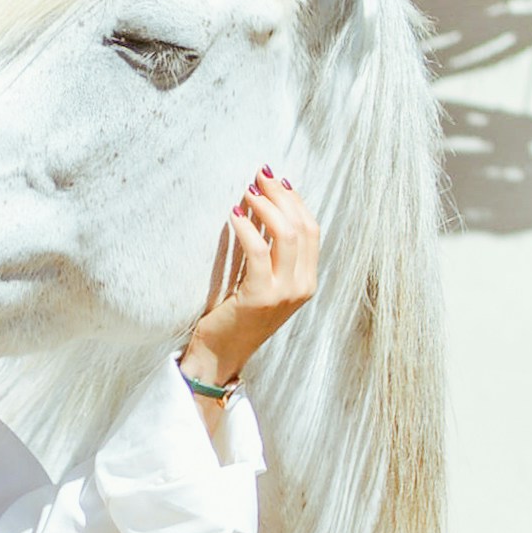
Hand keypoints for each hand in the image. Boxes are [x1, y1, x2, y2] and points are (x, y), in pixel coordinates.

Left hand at [183, 170, 318, 390]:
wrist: (220, 355)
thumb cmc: (236, 316)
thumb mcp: (264, 282)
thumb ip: (272, 252)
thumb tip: (267, 205)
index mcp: (307, 281)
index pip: (311, 229)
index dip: (295, 200)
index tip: (276, 180)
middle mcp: (301, 287)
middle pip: (301, 226)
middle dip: (281, 196)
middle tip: (260, 177)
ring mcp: (283, 293)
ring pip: (285, 235)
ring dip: (265, 206)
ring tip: (247, 192)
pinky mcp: (259, 297)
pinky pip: (257, 251)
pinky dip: (246, 227)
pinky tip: (234, 215)